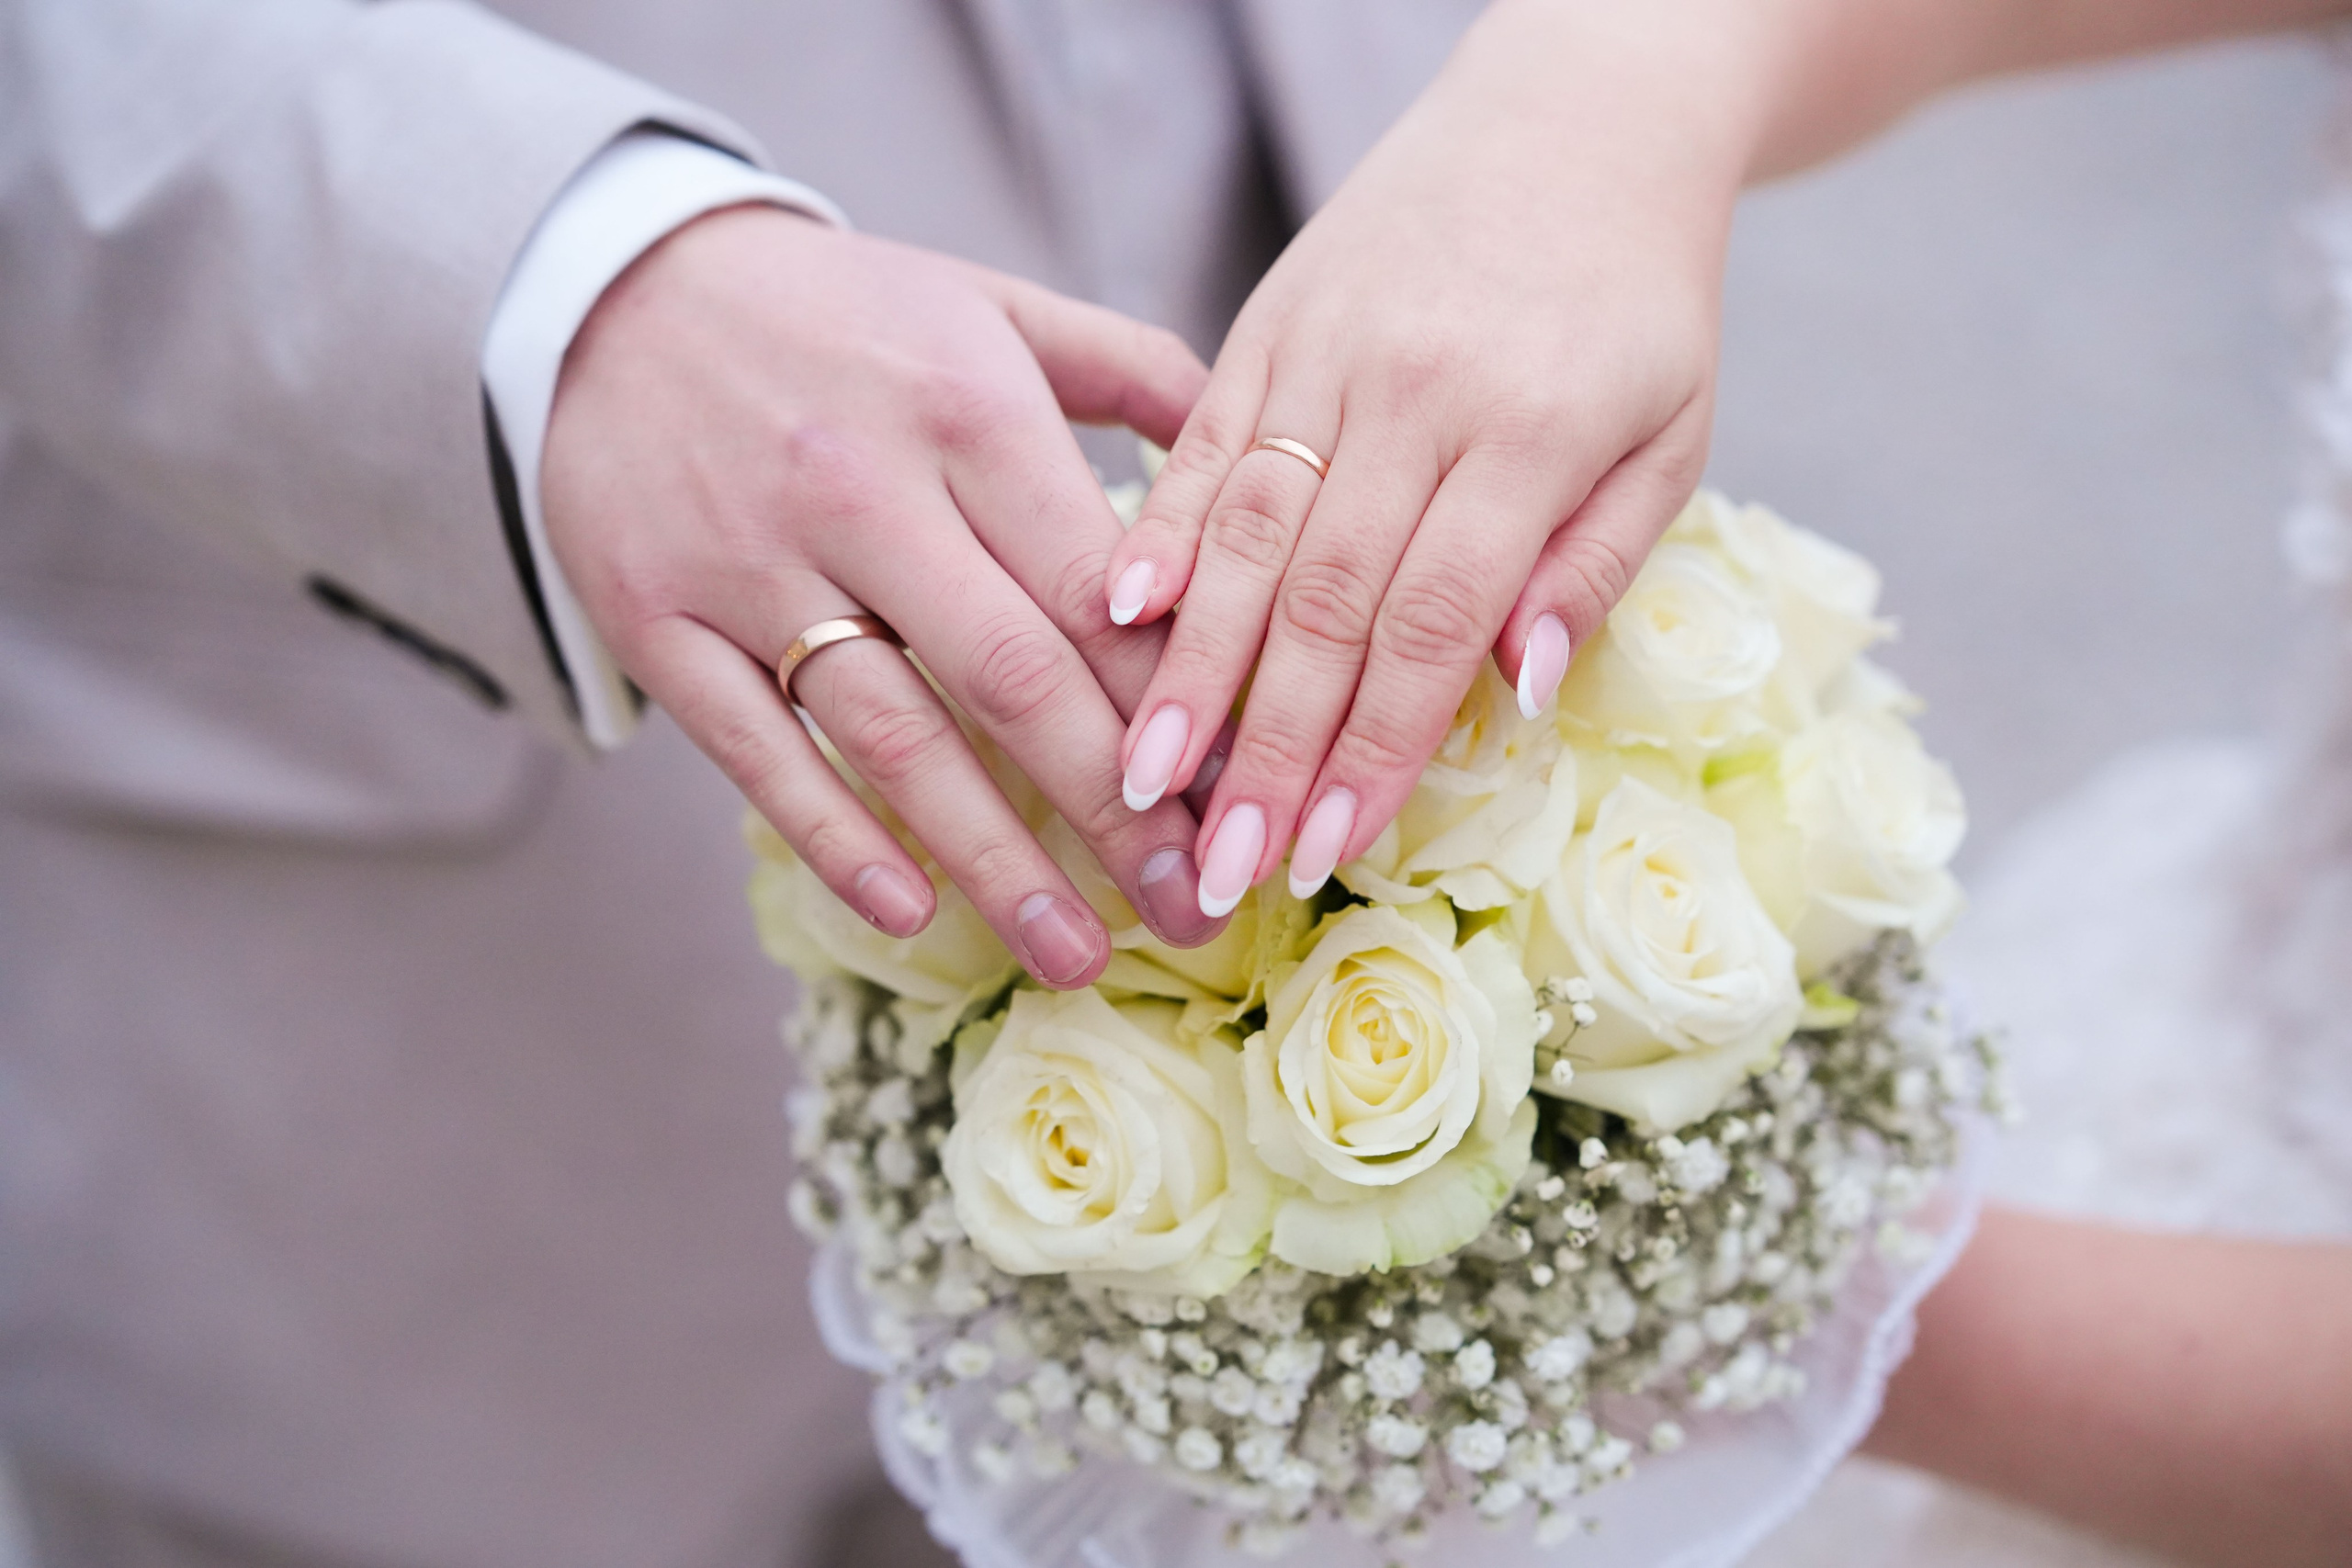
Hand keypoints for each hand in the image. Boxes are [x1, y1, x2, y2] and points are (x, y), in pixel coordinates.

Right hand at [543, 206, 1220, 988]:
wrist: (615, 289)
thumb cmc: (842, 316)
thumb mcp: (992, 305)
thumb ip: (1134, 372)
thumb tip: (1261, 453)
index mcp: (968, 411)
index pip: (1098, 588)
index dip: (1180, 704)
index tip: (1241, 796)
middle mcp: (864, 490)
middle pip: (1016, 680)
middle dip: (1118, 812)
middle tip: (1194, 912)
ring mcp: (752, 564)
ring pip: (895, 741)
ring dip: (997, 862)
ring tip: (1078, 955)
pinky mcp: (659, 621)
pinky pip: (758, 753)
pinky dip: (836, 840)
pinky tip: (913, 913)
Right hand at [1103, 0, 1757, 913]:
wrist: (1575, 116)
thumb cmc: (1636, 299)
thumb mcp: (1671, 432)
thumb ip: (1596, 562)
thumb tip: (1517, 689)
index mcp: (1532, 430)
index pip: (1434, 621)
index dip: (1375, 747)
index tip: (1326, 850)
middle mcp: (1415, 392)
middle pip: (1325, 599)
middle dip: (1268, 743)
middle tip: (1217, 859)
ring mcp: (1328, 351)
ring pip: (1244, 532)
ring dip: (1191, 666)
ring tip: (1145, 775)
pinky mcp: (1269, 323)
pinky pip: (1202, 440)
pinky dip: (1155, 532)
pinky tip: (1112, 617)